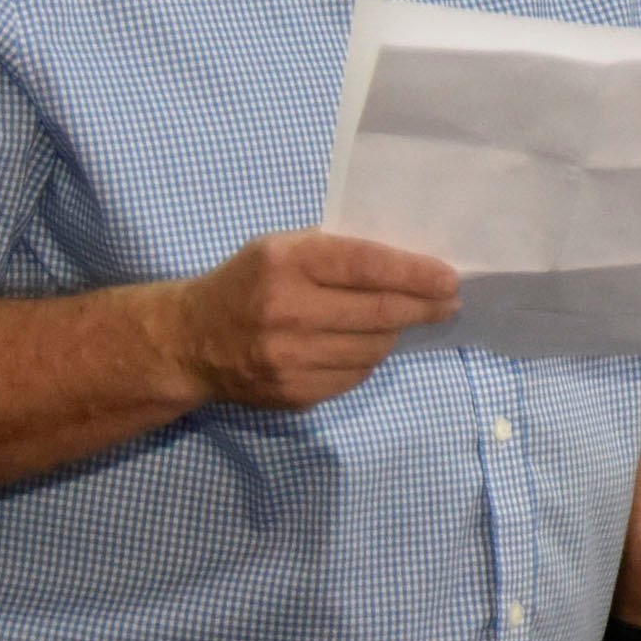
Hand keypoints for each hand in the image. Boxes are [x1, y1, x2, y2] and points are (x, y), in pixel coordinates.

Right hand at [161, 230, 459, 409]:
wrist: (190, 340)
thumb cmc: (249, 282)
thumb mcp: (284, 248)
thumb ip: (338, 252)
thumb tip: (411, 266)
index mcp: (287, 262)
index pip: (369, 266)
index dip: (417, 274)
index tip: (450, 279)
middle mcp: (286, 310)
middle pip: (380, 312)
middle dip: (425, 307)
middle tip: (448, 303)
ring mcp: (288, 358)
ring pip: (374, 349)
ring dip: (393, 334)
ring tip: (395, 321)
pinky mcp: (292, 393)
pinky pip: (354, 377)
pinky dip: (366, 360)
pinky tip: (357, 346)